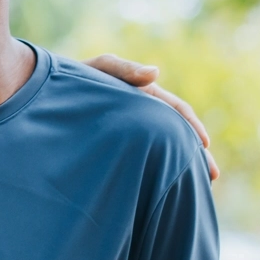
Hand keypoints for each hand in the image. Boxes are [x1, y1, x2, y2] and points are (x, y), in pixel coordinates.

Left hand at [83, 54, 218, 180]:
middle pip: (177, 135)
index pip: (176, 111)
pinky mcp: (118, 147)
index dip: (192, 127)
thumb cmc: (74, 78)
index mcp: (146, 96)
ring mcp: (133, 132)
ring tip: (194, 188)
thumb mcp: (99, 69)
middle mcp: (144, 115)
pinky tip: (160, 190)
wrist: (47, 94)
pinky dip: (156, 172)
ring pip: (163, 150)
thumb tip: (156, 72)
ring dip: (180, 166)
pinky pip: (143, 160)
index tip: (204, 145)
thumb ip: (124, 70)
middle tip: (212, 177)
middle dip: (196, 155)